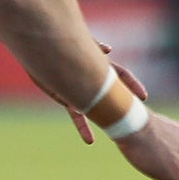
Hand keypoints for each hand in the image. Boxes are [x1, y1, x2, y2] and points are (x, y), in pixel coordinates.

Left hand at [25, 42, 145, 144]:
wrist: (35, 47)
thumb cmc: (58, 38)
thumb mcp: (78, 41)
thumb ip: (94, 46)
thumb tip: (109, 50)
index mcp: (98, 64)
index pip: (121, 75)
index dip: (132, 85)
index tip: (143, 97)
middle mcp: (91, 79)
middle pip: (112, 95)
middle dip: (123, 106)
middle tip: (135, 120)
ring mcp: (79, 90)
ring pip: (96, 109)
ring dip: (104, 121)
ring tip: (115, 133)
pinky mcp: (65, 98)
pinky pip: (76, 115)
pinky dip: (82, 127)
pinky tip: (90, 141)